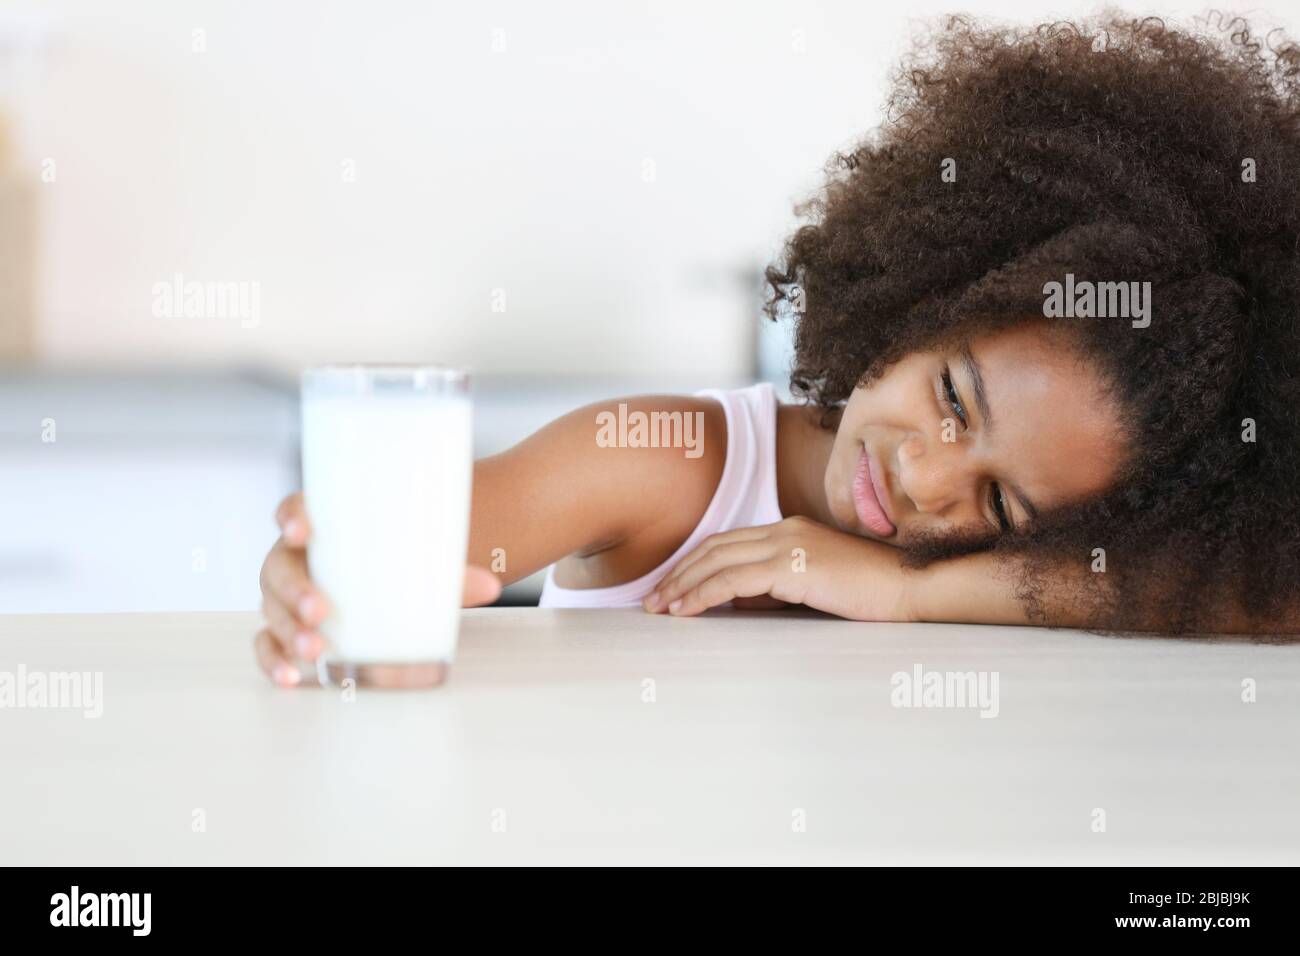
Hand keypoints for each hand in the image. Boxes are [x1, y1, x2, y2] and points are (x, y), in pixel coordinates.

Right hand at [254, 492, 500, 686]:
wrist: (402, 582)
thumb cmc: (406, 561)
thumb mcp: (427, 562)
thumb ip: (454, 573)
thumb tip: (489, 585)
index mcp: (323, 526)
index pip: (294, 509)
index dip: (291, 517)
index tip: (303, 529)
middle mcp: (297, 557)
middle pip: (278, 568)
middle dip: (295, 590)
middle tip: (321, 610)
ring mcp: (290, 594)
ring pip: (272, 608)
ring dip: (287, 630)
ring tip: (314, 649)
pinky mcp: (292, 628)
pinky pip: (270, 643)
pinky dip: (274, 660)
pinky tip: (290, 677)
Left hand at [641, 515, 913, 620]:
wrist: (910, 589)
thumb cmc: (869, 594)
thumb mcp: (812, 588)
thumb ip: (774, 588)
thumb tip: (735, 600)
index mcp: (789, 530)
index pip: (727, 542)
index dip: (694, 564)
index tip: (671, 587)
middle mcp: (783, 529)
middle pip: (715, 547)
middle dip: (679, 573)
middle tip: (652, 600)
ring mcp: (788, 543)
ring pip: (717, 561)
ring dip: (683, 585)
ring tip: (660, 608)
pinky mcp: (792, 565)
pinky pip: (733, 580)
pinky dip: (703, 594)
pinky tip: (685, 610)